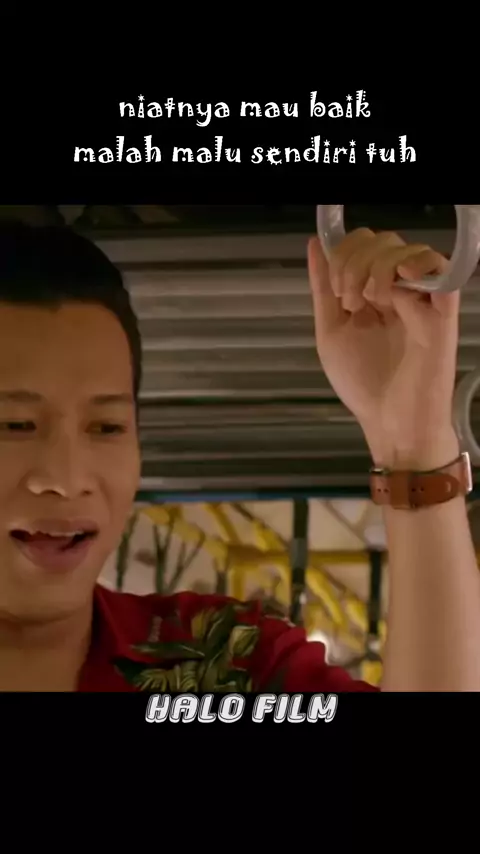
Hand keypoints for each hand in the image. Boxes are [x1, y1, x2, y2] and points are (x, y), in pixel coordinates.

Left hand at [307, 228, 460, 468]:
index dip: (343, 254)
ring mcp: (421, 300)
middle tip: (351, 303)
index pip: (363, 245)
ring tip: (372, 305)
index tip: (337, 291)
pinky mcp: (441, 312)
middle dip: (355, 264)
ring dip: (377, 270)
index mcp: (373, 293)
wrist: (390, 422)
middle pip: (383, 242)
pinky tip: (400, 283)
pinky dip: (418, 264)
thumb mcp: (330, 331)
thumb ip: (322, 288)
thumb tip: (314, 244)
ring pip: (406, 250)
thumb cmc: (364, 384)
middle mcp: (399, 292)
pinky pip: (440, 269)